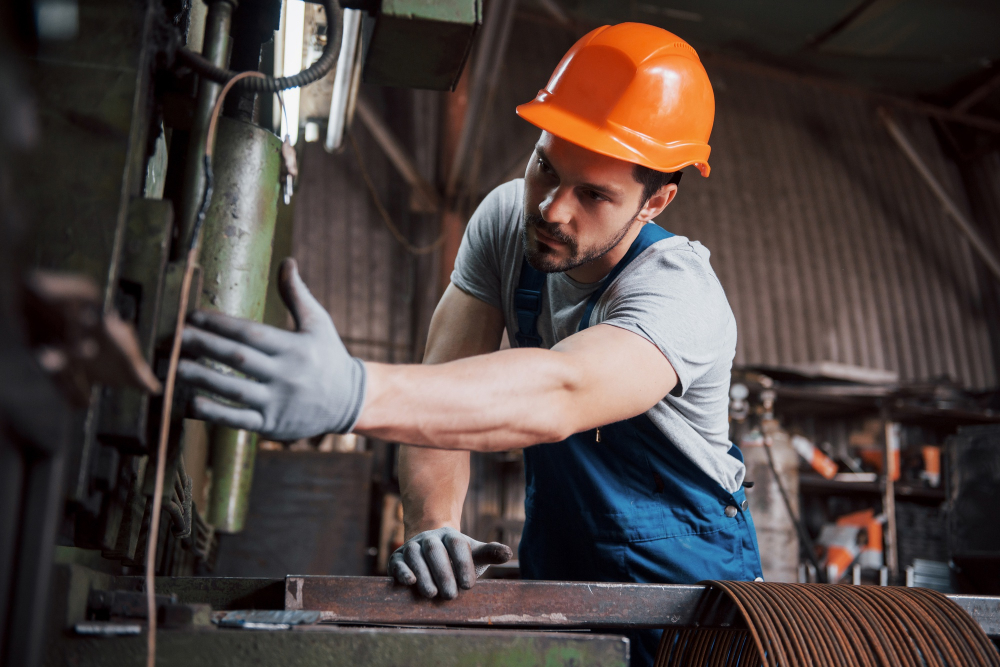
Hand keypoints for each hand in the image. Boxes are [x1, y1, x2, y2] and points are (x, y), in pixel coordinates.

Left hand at [178, 258, 365, 440]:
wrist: (349, 402)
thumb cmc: (328, 357)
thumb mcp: (319, 324)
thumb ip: (297, 295)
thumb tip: (287, 261)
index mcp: (294, 347)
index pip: (251, 333)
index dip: (219, 324)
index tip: (192, 315)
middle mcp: (286, 374)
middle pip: (238, 359)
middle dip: (203, 345)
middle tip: (173, 336)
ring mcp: (278, 402)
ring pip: (234, 390)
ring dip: (201, 378)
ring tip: (174, 366)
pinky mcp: (272, 425)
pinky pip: (238, 420)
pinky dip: (213, 412)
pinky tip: (190, 402)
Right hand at [388, 527, 511, 598]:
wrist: (430, 547)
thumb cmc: (456, 556)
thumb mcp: (473, 553)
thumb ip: (489, 553)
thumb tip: (508, 552)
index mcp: (451, 535)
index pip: (458, 545)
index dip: (463, 564)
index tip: (469, 585)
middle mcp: (430, 538)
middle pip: (435, 551)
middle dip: (443, 573)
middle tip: (451, 595)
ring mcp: (412, 546)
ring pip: (415, 555)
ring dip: (423, 575)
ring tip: (432, 594)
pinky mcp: (398, 558)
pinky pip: (397, 561)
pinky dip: (402, 571)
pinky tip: (409, 582)